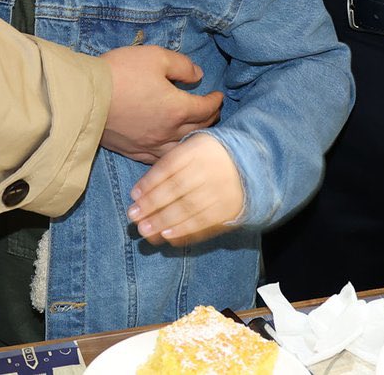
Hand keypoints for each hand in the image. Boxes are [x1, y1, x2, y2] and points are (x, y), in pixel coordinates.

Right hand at [99, 45, 222, 164]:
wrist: (85, 97)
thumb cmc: (121, 73)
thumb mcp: (155, 57)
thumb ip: (182, 66)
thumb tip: (198, 76)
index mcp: (177, 109)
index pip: (206, 108)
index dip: (216, 101)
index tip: (219, 96)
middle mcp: (168, 133)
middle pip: (199, 130)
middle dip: (210, 119)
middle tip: (213, 112)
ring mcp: (150, 146)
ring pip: (181, 149)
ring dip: (194, 140)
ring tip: (197, 132)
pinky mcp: (133, 152)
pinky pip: (160, 159)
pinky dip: (172, 153)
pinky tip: (172, 149)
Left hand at [128, 131, 244, 246]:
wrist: (250, 167)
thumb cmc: (209, 158)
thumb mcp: (192, 148)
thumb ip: (168, 165)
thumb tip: (139, 192)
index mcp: (198, 150)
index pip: (170, 166)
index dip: (150, 182)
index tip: (133, 196)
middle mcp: (210, 169)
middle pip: (177, 189)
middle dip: (153, 205)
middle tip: (134, 217)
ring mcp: (220, 190)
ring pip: (189, 208)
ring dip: (164, 221)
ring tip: (146, 231)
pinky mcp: (228, 209)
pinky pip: (204, 222)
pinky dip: (185, 231)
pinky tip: (168, 236)